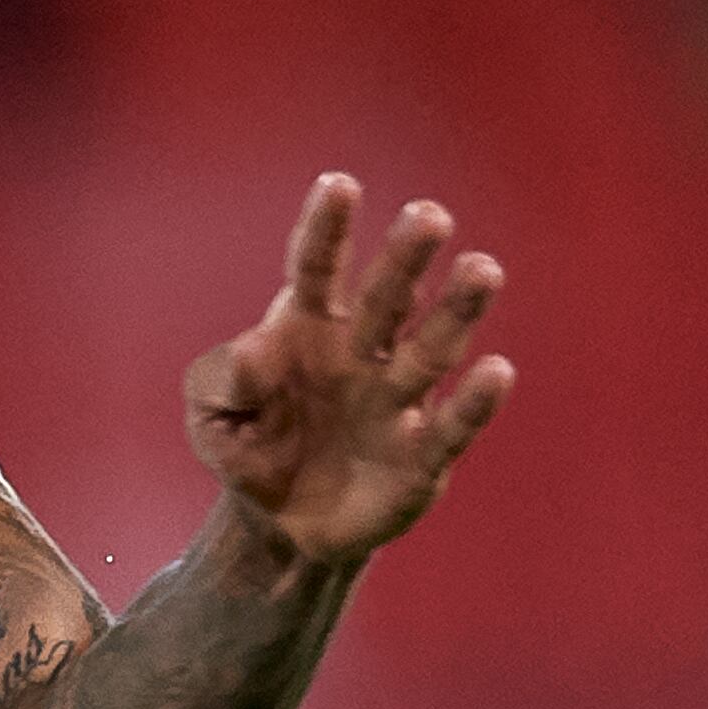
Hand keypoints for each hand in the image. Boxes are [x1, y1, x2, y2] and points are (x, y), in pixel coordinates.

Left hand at [185, 173, 514, 567]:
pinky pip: (452, 425)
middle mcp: (359, 353)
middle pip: (385, 297)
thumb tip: (252, 354)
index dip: (328, 228)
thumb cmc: (247, 450)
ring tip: (482, 268)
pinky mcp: (421, 456)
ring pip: (431, 347)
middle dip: (406, 257)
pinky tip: (496, 371)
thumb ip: (220, 382)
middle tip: (429, 214)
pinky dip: (474, 402)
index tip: (340, 183)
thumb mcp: (211, 417)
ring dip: (456, 311)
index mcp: (304, 329)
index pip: (316, 267)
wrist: (279, 525)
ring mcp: (395, 401)